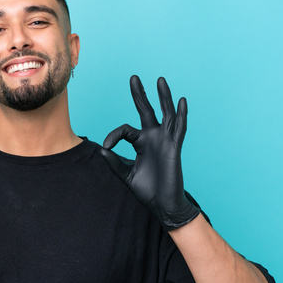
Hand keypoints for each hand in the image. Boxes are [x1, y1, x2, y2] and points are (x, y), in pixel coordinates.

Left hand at [100, 75, 198, 229]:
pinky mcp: (174, 147)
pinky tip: (181, 100)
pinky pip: (179, 128)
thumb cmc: (147, 191)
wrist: (163, 205)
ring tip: (159, 80)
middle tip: (133, 77)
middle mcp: (153, 138)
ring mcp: (165, 140)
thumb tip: (101, 150)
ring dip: (162, 96)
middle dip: (139, 94)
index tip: (106, 146)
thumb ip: (114, 163)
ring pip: (165, 113)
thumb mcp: (126, 175)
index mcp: (140, 143)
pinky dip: (181, 114)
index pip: (125, 129)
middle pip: (146, 110)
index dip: (114, 135)